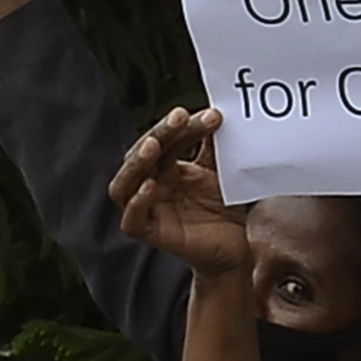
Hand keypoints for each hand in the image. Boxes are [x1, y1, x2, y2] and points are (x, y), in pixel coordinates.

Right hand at [108, 107, 260, 277]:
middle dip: (159, 133)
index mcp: (166, 168)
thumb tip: (217, 111)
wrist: (237, 250)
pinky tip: (150, 186)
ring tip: (153, 145)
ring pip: (123, 186)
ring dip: (136, 163)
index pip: (165, 141)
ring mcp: (149, 209)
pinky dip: (137, 203)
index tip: (213, 115)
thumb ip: (215, 147)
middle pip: (141, 155)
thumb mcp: (222, 172)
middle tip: (179, 116)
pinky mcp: (152, 233)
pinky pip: (132, 220)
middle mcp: (152, 185)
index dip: (183, 126)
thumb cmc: (225, 210)